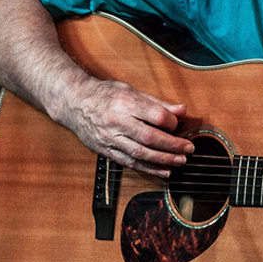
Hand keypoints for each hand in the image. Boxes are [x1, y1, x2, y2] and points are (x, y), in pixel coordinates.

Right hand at [51, 75, 194, 177]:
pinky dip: (148, 169)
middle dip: (172, 145)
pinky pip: (129, 163)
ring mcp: (110, 138)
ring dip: (163, 160)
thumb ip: (157, 103)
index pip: (155, 116)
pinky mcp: (106, 150)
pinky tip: (163, 171)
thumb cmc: (104, 94)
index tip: (178, 124)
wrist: (74, 103)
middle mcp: (116, 121)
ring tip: (180, 161)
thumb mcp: (131, 90)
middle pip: (150, 137)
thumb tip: (182, 110)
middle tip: (188, 149)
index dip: (171, 122)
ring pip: (140, 153)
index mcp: (125, 102)